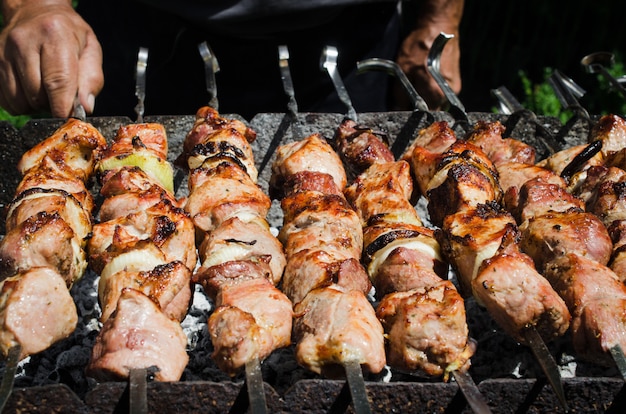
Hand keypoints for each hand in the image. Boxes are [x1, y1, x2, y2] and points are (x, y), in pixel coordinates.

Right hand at [0, 1, 103, 116]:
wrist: (35, 11)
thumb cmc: (68, 33)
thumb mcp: (90, 49)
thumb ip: (91, 78)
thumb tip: (85, 107)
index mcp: (54, 35)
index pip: (58, 81)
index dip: (64, 107)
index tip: (70, 117)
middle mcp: (24, 42)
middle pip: (38, 95)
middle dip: (52, 104)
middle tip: (61, 95)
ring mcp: (4, 52)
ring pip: (20, 101)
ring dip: (36, 105)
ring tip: (46, 90)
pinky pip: (6, 100)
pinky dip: (21, 103)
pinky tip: (30, 90)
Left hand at [393, 25, 460, 110]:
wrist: (438, 27)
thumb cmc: (420, 46)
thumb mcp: (403, 71)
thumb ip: (400, 95)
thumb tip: (398, 110)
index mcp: (435, 95)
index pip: (422, 118)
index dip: (411, 118)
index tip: (402, 113)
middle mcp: (448, 95)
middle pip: (431, 113)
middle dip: (419, 111)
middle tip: (407, 102)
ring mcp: (454, 89)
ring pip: (437, 104)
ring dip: (426, 101)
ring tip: (417, 88)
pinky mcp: (456, 82)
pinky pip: (441, 95)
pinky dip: (432, 92)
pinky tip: (425, 82)